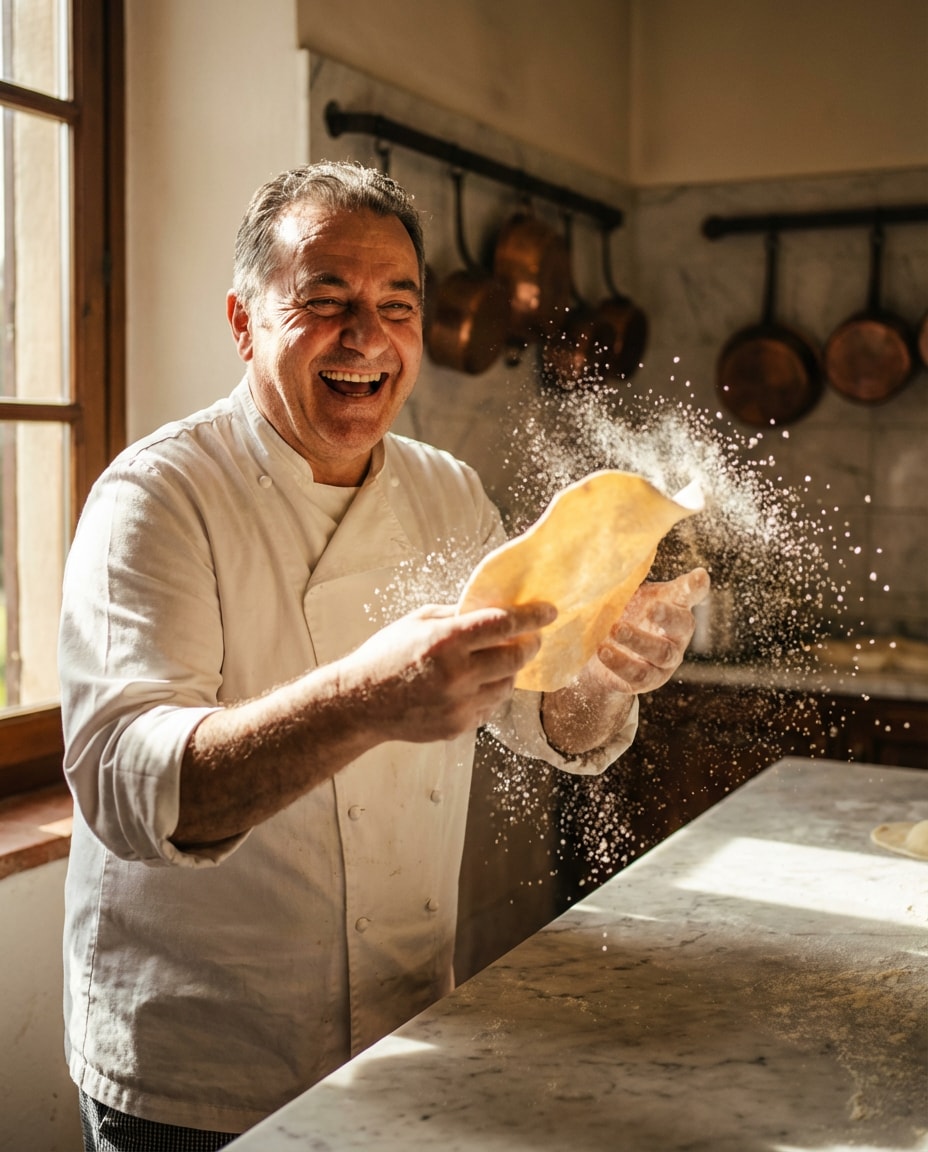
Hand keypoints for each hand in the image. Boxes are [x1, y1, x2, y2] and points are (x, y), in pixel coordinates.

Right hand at [341, 601, 557, 743]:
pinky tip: (472, 685)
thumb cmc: (385, 656)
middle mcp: (456, 674)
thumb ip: (457, 616)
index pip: (504, 624)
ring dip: (509, 671)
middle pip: (515, 658)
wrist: (360, 703)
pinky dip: (487, 694)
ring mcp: (459, 704)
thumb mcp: (418, 621)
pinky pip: (488, 707)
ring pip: (507, 686)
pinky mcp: (458, 726)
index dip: (532, 616)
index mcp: (445, 641)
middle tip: (531, 638)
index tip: (549, 612)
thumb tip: (493, 608)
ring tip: (496, 662)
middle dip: (529, 645)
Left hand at [592, 566, 710, 694]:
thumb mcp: (627, 593)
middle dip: (668, 616)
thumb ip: (630, 577)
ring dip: (638, 640)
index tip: (699, 576)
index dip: (694, 587)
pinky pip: (638, 675)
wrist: (600, 655)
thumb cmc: (621, 614)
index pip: (689, 594)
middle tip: (651, 607)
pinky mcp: (647, 680)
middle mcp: (676, 634)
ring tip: (615, 629)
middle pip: (682, 625)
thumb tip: (617, 554)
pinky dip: (621, 663)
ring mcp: (664, 660)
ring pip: (661, 652)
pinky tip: (604, 651)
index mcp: (673, 607)